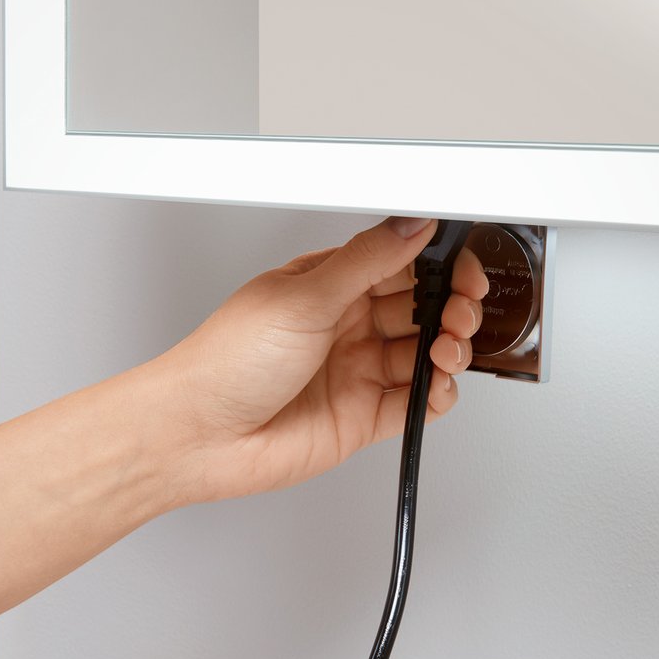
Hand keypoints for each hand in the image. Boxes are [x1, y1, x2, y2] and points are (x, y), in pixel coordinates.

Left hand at [149, 217, 488, 504]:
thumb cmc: (225, 362)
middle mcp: (345, 325)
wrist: (197, 435)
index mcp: (329, 285)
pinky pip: (416, 402)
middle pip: (421, 308)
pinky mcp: (362, 416)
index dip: (438, 264)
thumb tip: (412, 224)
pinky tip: (435, 386)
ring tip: (445, 349)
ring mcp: (355, 371)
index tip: (461, 268)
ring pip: (424, 354)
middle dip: (452, 306)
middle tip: (461, 310)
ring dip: (448, 348)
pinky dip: (436, 394)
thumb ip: (367, 260)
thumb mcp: (303, 295)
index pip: (400, 262)